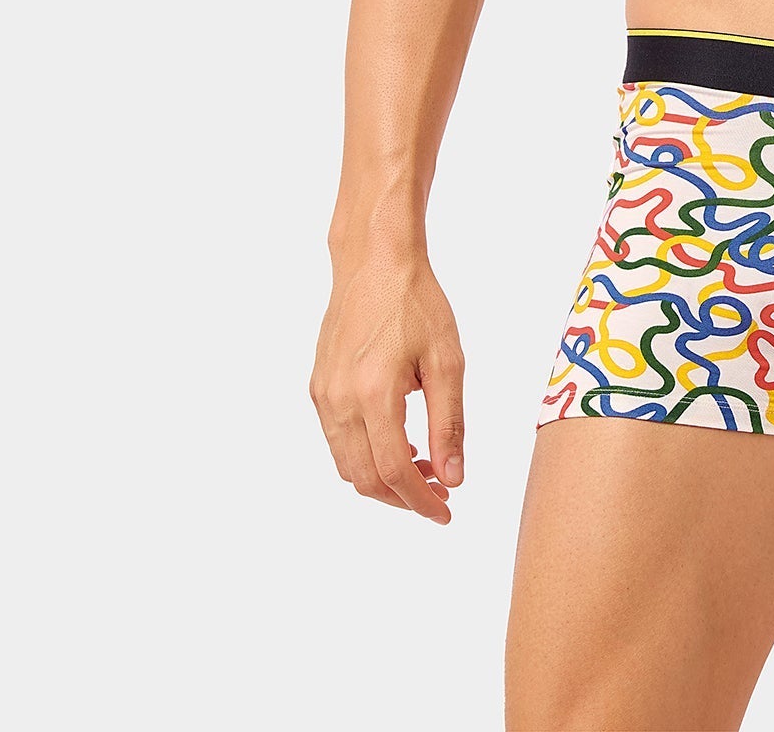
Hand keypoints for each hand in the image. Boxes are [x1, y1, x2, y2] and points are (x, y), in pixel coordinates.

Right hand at [310, 245, 465, 523]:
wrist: (375, 262)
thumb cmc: (417, 303)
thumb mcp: (447, 361)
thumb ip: (449, 423)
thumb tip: (454, 477)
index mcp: (374, 395)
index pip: (394, 472)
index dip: (421, 501)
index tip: (446, 511)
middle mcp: (339, 400)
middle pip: (365, 478)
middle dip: (403, 497)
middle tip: (440, 493)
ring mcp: (324, 395)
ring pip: (347, 464)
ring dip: (383, 479)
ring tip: (424, 469)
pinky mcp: (319, 386)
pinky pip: (338, 439)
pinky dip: (365, 454)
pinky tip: (398, 442)